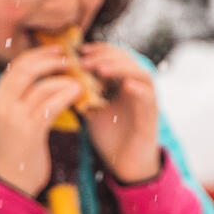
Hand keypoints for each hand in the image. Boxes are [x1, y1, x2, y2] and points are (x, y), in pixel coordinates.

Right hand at [0, 47, 85, 197]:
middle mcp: (2, 104)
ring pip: (42, 86)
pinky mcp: (30, 131)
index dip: (38, 54)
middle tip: (69, 58)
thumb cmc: (18, 147)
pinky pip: (51, 105)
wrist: (11, 180)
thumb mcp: (14, 117)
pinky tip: (78, 93)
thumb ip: (23, 96)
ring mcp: (15, 117)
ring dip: (64, 79)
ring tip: (79, 78)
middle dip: (50, 60)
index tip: (57, 50)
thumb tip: (46, 73)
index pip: (16, 65)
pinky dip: (67, 95)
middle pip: (26, 69)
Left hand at [78, 44, 161, 183]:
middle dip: (106, 57)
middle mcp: (138, 88)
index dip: (101, 50)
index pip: (117, 56)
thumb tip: (63, 77)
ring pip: (141, 74)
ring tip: (101, 69)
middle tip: (85, 60)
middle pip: (129, 60)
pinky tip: (125, 86)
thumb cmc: (110, 137)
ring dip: (121, 68)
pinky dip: (138, 89)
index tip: (80, 50)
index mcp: (123, 83)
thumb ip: (83, 94)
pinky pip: (149, 98)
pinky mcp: (151, 117)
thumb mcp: (91, 110)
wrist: (125, 164)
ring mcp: (146, 101)